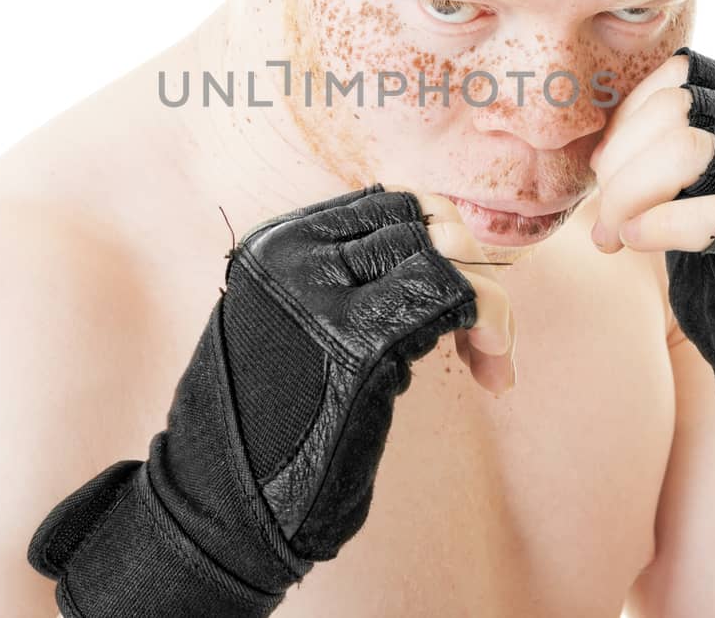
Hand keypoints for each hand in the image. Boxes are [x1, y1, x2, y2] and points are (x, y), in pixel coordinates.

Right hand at [29, 183, 514, 615]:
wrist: (221, 510)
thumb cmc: (268, 429)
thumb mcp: (290, 325)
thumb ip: (343, 281)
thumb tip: (437, 246)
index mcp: (273, 246)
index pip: (385, 203)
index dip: (435, 242)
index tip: (453, 298)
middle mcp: (294, 258)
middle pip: (419, 221)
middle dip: (467, 266)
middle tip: (485, 336)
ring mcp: (323, 297)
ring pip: (441, 253)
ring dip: (487, 302)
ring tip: (492, 358)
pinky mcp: (360, 346)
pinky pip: (453, 298)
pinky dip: (492, 325)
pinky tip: (493, 374)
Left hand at [589, 47, 714, 386]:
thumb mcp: (710, 184)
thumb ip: (674, 143)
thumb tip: (598, 132)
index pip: (687, 73)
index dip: (628, 115)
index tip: (603, 165)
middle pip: (683, 108)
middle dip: (621, 159)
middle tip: (602, 212)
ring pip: (693, 150)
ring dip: (630, 192)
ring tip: (612, 232)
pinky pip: (714, 214)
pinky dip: (658, 224)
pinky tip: (635, 241)